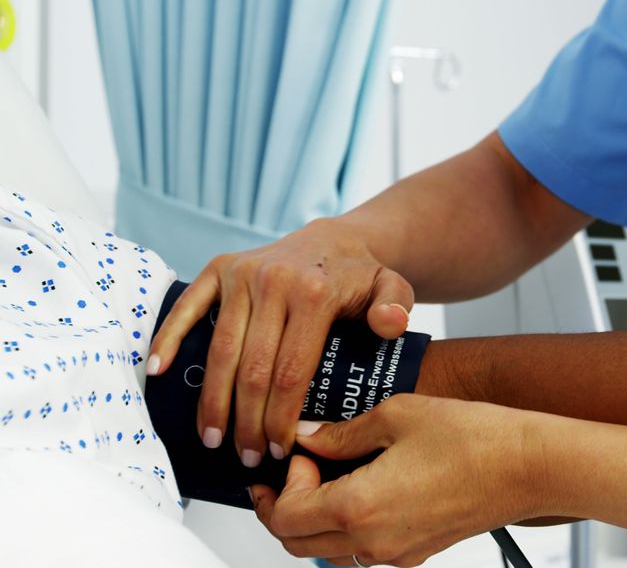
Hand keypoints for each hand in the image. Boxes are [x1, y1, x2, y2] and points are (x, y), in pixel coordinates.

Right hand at [148, 217, 413, 466]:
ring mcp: (242, 274)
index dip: (282, 418)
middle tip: (248, 457)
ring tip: (214, 439)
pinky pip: (188, 308)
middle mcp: (274, 281)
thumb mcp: (392, 290)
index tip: (280, 451)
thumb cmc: (361, 278)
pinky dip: (169, 339)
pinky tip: (158, 372)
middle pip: (252, 368)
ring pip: (221, 350)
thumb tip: (387, 324)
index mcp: (314, 293)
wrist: (334, 240)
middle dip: (248, 421)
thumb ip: (396, 307)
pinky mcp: (219, 269)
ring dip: (213, 400)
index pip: (291, 371)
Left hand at [250, 395, 542, 566]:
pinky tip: (366, 487)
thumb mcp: (397, 416)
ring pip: (327, 552)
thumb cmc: (473, 438)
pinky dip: (348, 526)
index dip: (281, 480)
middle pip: (296, 543)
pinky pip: (363, 551)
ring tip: (331, 477)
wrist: (529, 465)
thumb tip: (308, 437)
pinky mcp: (417, 552)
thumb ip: (342, 432)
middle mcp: (373, 541)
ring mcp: (397, 553)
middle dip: (286, 504)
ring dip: (315, 519)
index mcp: (359, 507)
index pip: (284, 515)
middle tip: (301, 468)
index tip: (302, 449)